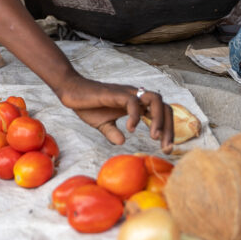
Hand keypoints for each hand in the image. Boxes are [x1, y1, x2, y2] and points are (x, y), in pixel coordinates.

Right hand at [57, 74, 174, 152]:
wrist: (70, 91)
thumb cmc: (87, 104)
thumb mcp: (102, 124)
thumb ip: (113, 132)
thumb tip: (122, 142)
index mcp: (136, 104)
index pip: (161, 113)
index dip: (168, 130)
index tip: (166, 148)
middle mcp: (136, 96)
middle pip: (164, 106)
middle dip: (169, 128)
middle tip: (166, 147)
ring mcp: (127, 93)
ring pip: (155, 99)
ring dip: (158, 119)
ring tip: (154, 137)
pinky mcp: (116, 93)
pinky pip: (133, 102)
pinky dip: (135, 116)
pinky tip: (130, 129)